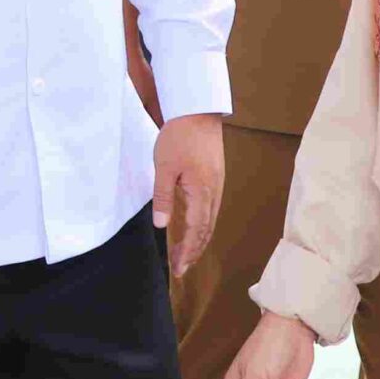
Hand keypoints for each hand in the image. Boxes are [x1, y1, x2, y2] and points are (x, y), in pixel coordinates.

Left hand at [153, 113, 224, 276]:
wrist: (198, 110)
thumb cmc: (179, 136)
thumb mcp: (164, 167)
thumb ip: (163, 197)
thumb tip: (162, 226)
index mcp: (202, 192)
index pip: (196, 231)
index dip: (188, 252)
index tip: (178, 268)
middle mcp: (214, 192)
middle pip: (207, 230)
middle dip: (194, 251)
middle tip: (181, 268)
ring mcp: (217, 184)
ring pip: (211, 220)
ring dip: (200, 239)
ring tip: (187, 253)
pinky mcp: (215, 177)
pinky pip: (211, 208)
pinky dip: (203, 224)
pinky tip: (195, 227)